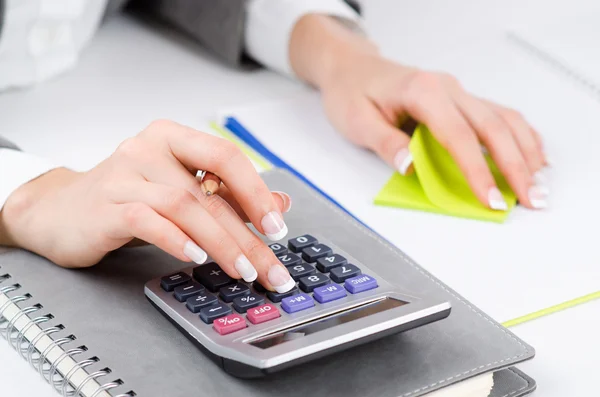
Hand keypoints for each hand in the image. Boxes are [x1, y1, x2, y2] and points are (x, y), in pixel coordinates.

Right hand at [0, 120, 294, 291]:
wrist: (60, 211)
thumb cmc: (126, 199)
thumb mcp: (181, 190)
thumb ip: (227, 195)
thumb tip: (280, 204)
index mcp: (173, 138)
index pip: (225, 156)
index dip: (256, 191)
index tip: (277, 228)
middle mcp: (148, 148)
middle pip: (209, 192)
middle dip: (246, 235)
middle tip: (269, 268)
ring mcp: (124, 175)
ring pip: (184, 207)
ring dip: (220, 243)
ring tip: (242, 270)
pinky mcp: (105, 206)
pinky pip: (146, 220)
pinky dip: (176, 240)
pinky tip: (197, 258)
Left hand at [291, 15, 548, 209]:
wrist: (353, 68)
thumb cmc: (352, 92)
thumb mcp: (358, 121)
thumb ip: (387, 144)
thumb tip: (411, 166)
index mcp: (423, 92)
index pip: (459, 137)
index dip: (479, 171)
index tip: (490, 199)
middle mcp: (448, 88)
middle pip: (493, 128)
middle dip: (516, 166)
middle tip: (531, 199)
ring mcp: (457, 92)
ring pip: (504, 119)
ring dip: (526, 152)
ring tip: (538, 184)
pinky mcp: (459, 99)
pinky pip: (498, 114)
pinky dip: (520, 135)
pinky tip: (532, 154)